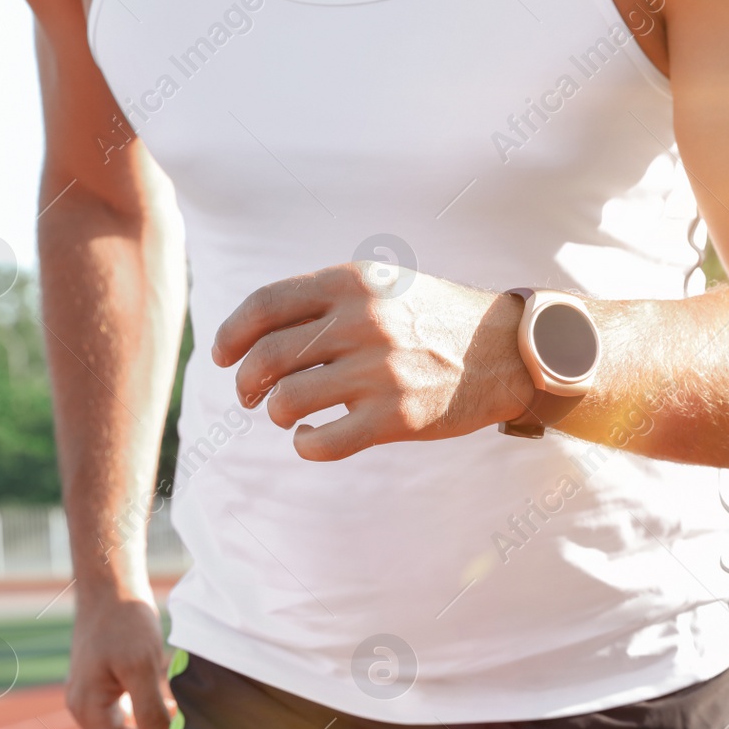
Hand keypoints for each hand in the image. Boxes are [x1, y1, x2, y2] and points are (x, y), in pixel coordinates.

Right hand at [65, 594, 176, 728]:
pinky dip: (152, 725)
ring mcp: (95, 699)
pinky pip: (129, 719)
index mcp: (88, 709)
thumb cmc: (123, 621)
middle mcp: (87, 710)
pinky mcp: (108, 687)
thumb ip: (149, 711)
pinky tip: (177, 716)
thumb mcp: (140, 665)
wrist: (109, 586)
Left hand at [211, 262, 534, 460]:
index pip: (264, 306)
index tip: (220, 356)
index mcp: (352, 283)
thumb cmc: (436, 320)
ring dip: (276, 412)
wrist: (508, 352)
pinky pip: (322, 442)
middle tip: (248, 395)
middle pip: (267, 358)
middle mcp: (361, 322)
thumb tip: (256, 332)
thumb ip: (328, 299)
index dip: (229, 335)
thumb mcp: (384, 286)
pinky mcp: (395, 417)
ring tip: (287, 414)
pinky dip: (305, 445)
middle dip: (245, 382)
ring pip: (287, 401)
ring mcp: (378, 371)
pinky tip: (311, 438)